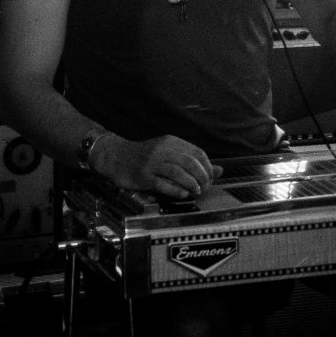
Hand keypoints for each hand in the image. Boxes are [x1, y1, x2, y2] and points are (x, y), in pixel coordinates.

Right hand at [91, 133, 222, 198]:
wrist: (115, 156)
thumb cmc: (145, 156)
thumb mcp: (168, 153)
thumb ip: (193, 161)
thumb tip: (220, 170)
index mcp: (171, 142)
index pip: (197, 153)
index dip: (208, 167)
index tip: (210, 178)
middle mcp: (162, 149)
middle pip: (190, 162)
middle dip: (202, 177)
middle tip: (205, 187)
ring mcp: (152, 163)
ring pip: (178, 172)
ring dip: (191, 184)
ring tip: (196, 191)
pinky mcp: (143, 176)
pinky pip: (163, 184)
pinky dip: (176, 190)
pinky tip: (183, 194)